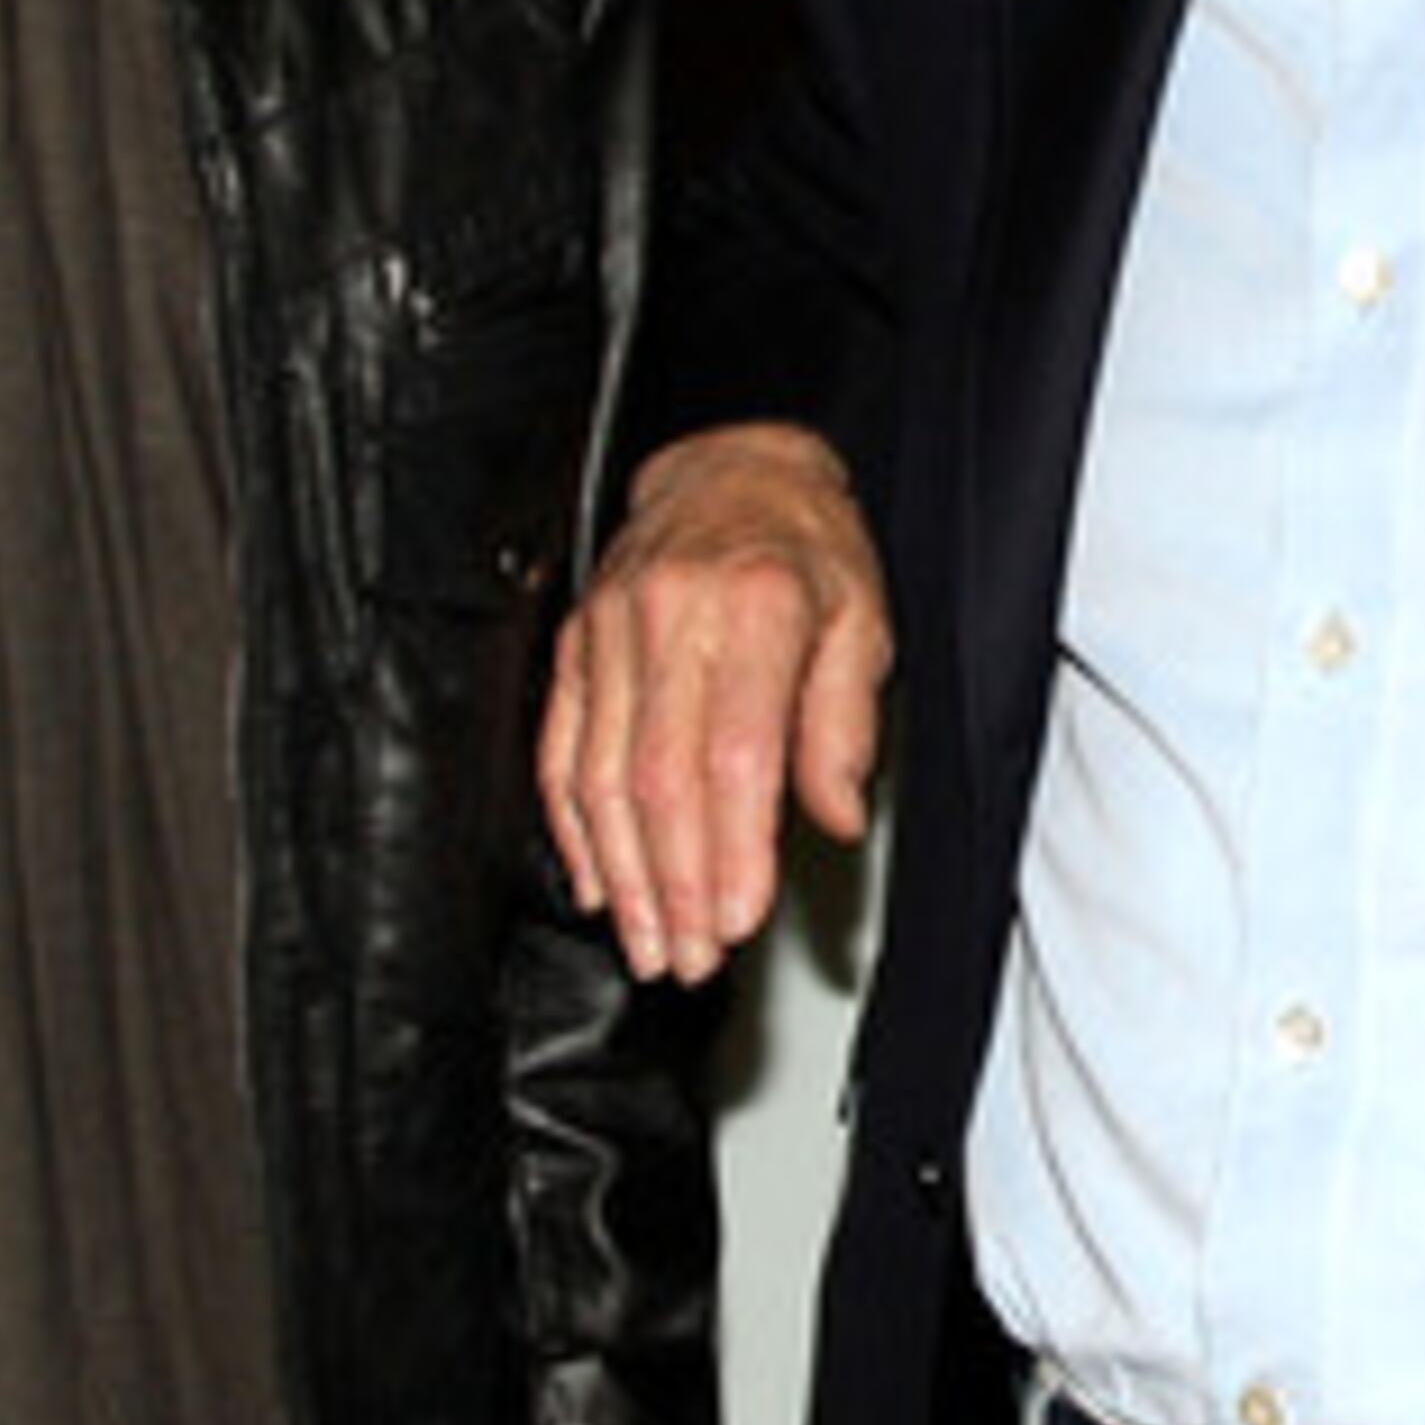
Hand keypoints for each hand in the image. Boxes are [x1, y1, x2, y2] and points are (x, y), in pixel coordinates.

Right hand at [538, 423, 892, 979]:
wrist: (733, 467)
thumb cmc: (805, 547)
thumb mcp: (864, 620)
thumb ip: (846, 724)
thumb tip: (839, 817)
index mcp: (757, 607)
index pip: (735, 755)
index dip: (732, 850)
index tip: (738, 920)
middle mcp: (673, 614)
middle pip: (659, 777)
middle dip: (673, 885)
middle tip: (690, 958)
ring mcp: (611, 628)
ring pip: (599, 774)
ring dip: (622, 873)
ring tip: (647, 941)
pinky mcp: (576, 642)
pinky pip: (560, 747)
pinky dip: (572, 825)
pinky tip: (596, 880)